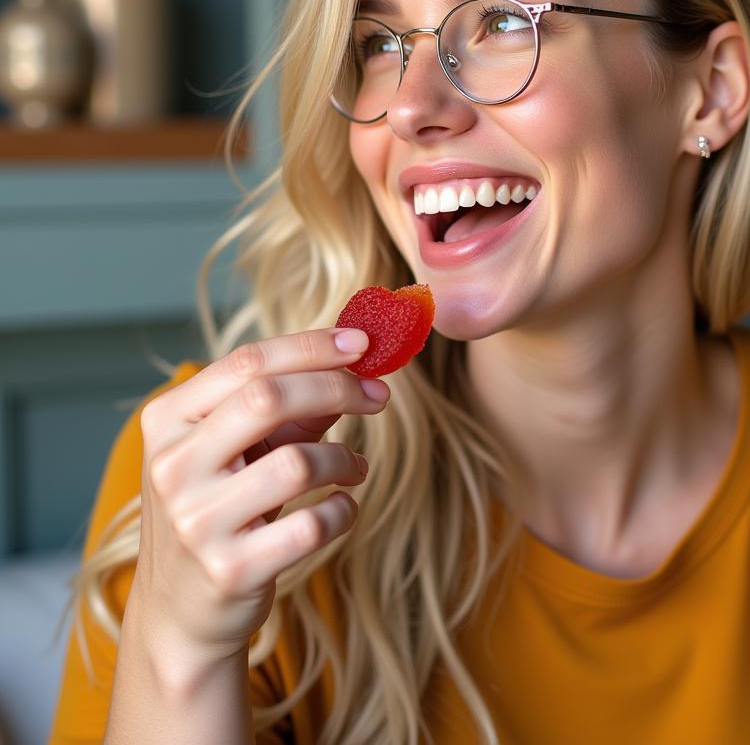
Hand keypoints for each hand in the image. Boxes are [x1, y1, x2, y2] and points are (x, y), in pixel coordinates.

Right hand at [130, 327, 387, 660]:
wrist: (182, 611)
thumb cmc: (221, 508)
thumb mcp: (239, 448)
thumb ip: (290, 404)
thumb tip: (356, 361)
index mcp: (167, 422)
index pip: (247, 362)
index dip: (312, 346)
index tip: (362, 342)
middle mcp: (173, 468)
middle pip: (269, 398)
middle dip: (337, 387)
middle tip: (377, 395)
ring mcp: (197, 522)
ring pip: (298, 463)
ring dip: (343, 458)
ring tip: (352, 467)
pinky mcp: (231, 570)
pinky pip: (313, 523)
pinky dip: (343, 510)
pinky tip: (340, 507)